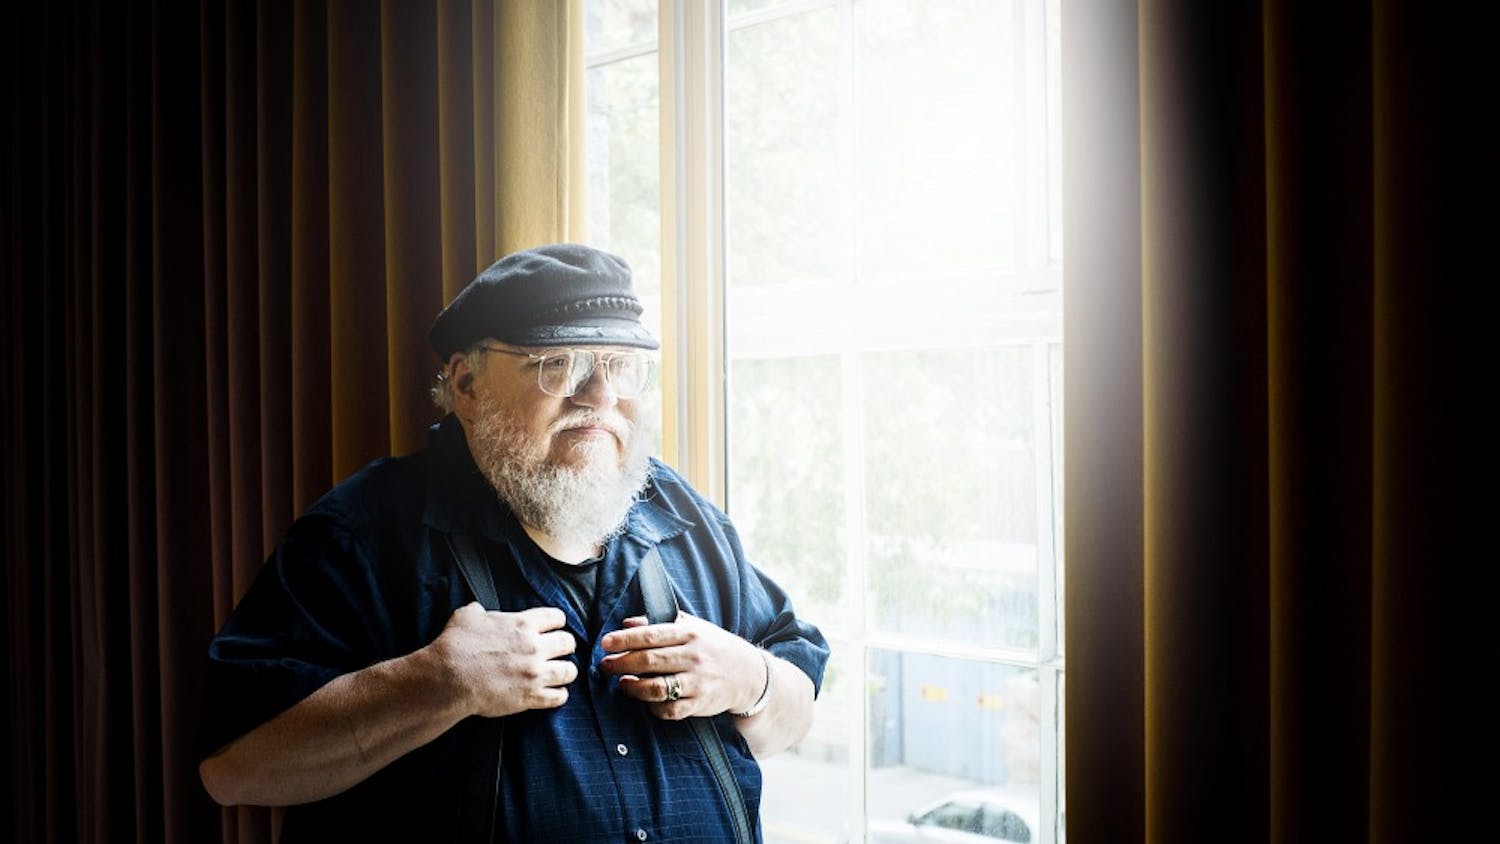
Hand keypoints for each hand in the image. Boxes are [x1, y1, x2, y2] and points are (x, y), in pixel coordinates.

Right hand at [427, 603, 577, 717]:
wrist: (449, 678)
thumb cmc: (456, 646)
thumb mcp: (467, 616)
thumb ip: (479, 611)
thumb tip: (478, 611)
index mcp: (523, 624)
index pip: (557, 617)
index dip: (556, 622)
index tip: (552, 628)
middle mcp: (535, 647)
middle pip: (568, 643)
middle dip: (565, 646)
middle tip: (557, 651)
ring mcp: (535, 673)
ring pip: (570, 671)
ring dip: (565, 671)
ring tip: (559, 673)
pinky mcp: (531, 697)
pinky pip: (559, 697)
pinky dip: (558, 695)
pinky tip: (553, 693)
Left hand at [599, 612, 764, 719]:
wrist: (749, 674)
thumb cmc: (713, 647)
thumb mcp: (692, 627)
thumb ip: (658, 623)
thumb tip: (627, 623)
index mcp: (690, 634)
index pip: (651, 635)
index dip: (625, 639)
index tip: (606, 643)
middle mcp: (693, 657)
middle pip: (649, 661)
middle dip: (622, 663)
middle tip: (605, 665)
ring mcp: (697, 682)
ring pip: (656, 688)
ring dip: (633, 687)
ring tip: (622, 683)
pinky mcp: (699, 704)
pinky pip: (669, 710)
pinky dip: (653, 707)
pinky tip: (646, 701)